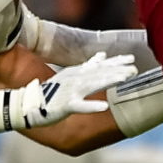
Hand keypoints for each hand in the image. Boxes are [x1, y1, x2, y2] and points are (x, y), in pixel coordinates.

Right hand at [6, 53, 136, 129]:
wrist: (28, 103)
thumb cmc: (52, 91)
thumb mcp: (71, 74)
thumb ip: (89, 66)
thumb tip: (104, 55)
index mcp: (78, 73)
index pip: (100, 66)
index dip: (116, 62)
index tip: (133, 58)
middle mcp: (75, 79)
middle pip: (99, 73)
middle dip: (117, 71)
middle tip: (135, 70)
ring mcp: (69, 91)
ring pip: (92, 85)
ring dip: (108, 81)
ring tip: (124, 80)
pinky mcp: (64, 105)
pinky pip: (80, 106)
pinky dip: (91, 106)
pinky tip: (105, 107)